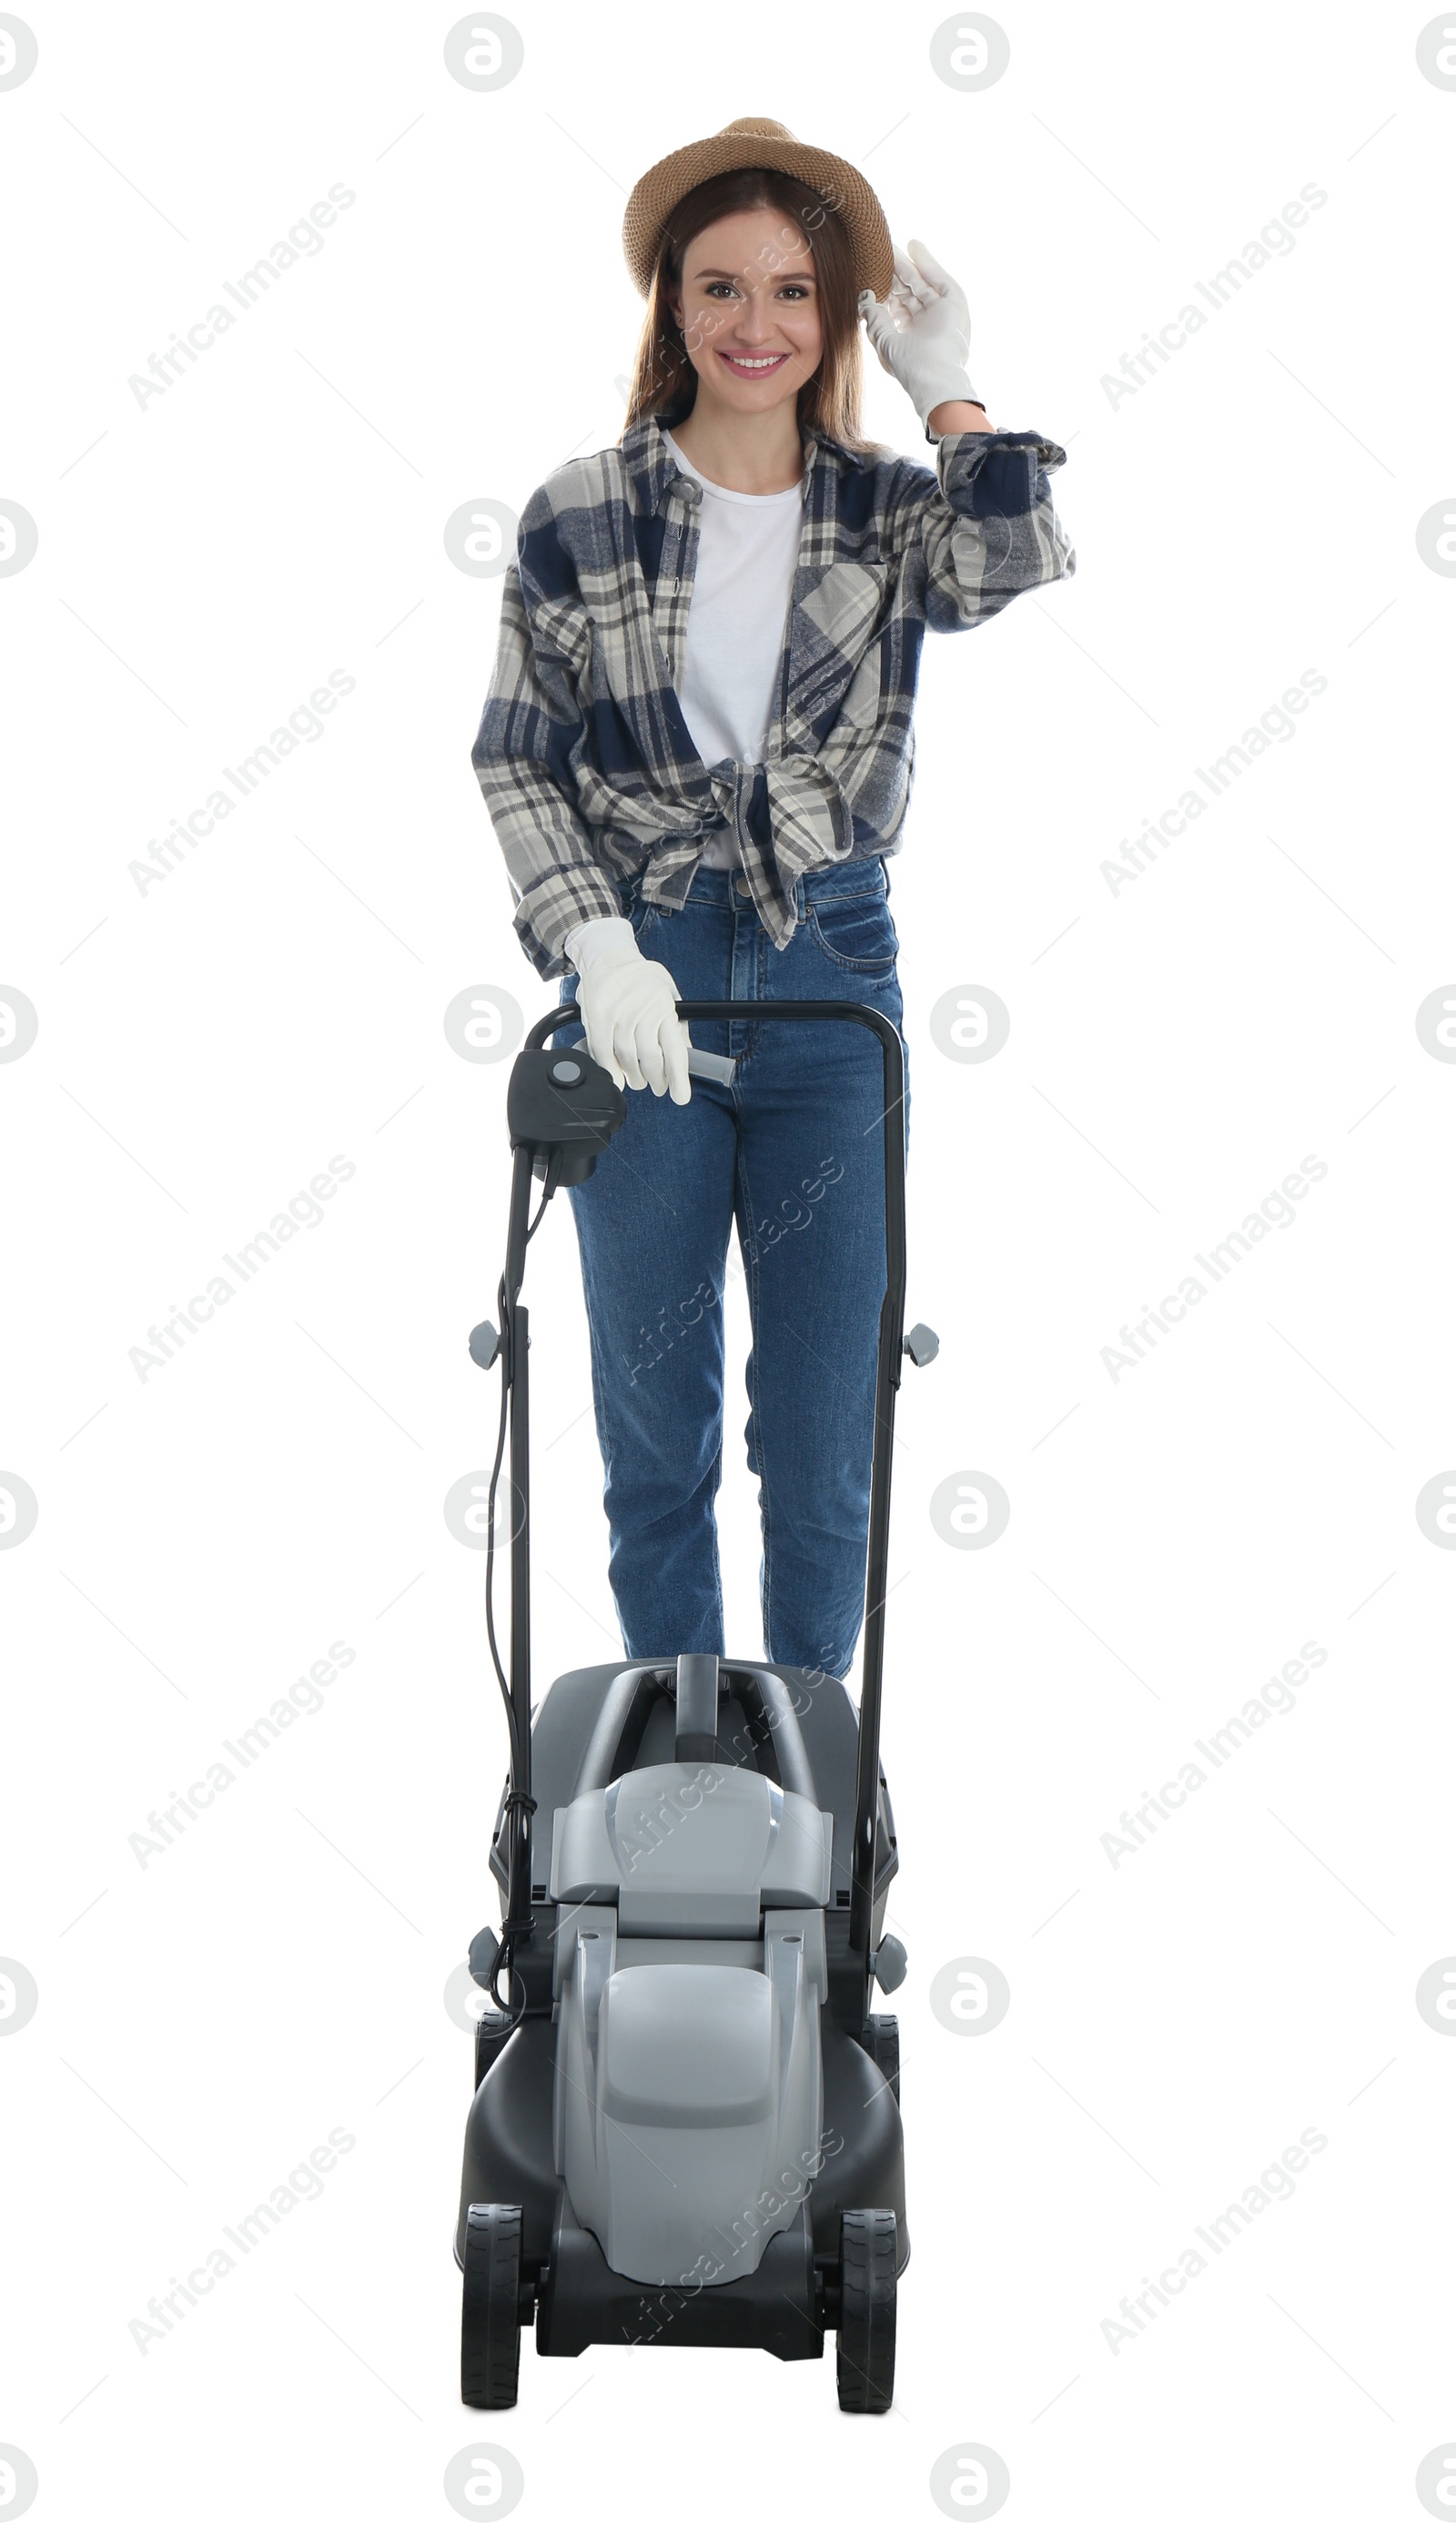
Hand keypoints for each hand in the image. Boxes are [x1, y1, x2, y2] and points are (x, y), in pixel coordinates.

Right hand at [568, 917, 691, 1101]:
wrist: (609, 956)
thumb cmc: (643, 979)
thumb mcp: (669, 995)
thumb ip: (677, 1024)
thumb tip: (686, 1054)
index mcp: (665, 1006)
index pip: (674, 1049)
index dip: (678, 1077)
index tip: (680, 1097)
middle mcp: (642, 1010)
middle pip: (650, 1058)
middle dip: (656, 1079)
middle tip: (659, 1087)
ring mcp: (618, 1013)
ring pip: (627, 1058)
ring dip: (634, 1077)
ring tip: (639, 1082)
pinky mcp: (597, 1017)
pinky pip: (603, 1051)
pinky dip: (610, 1070)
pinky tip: (617, 1079)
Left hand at [858, 238, 977, 429]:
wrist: (934, 377)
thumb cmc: (909, 367)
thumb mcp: (884, 340)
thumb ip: (875, 317)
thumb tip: (864, 295)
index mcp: (912, 337)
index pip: (897, 307)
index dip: (884, 290)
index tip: (870, 274)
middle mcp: (928, 324)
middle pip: (909, 292)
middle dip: (894, 273)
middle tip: (878, 253)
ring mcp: (941, 314)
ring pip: (922, 283)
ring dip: (907, 264)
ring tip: (891, 246)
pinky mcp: (954, 305)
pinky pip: (940, 279)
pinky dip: (927, 262)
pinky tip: (913, 245)